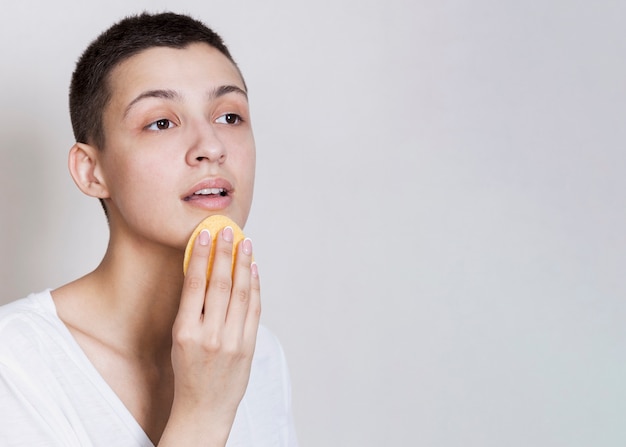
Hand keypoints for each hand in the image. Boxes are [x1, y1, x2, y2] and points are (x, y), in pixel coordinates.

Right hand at [160, 226, 260, 445]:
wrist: (204, 408)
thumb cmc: (187, 372)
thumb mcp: (179, 340)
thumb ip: (192, 309)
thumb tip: (202, 271)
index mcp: (185, 331)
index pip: (194, 284)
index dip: (200, 256)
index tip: (204, 235)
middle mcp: (209, 335)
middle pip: (220, 284)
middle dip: (225, 254)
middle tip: (227, 231)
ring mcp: (232, 341)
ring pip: (241, 293)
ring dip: (244, 265)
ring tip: (245, 243)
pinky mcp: (248, 346)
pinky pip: (254, 309)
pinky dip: (256, 287)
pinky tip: (254, 269)